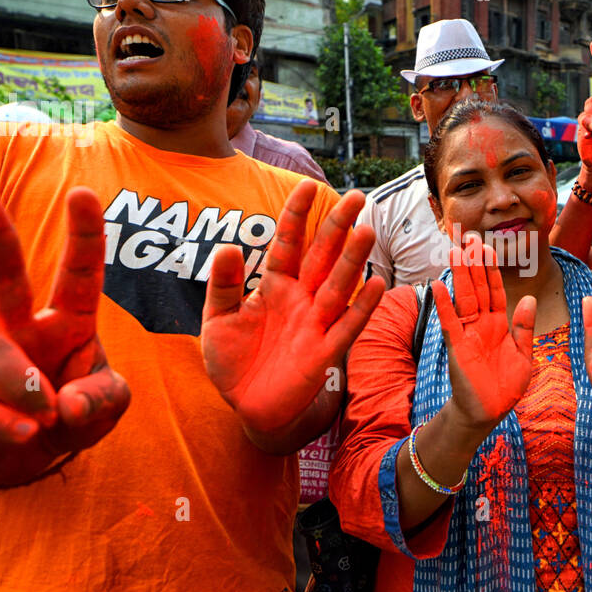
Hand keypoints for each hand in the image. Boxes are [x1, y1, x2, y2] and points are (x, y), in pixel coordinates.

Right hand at [0, 180, 130, 487]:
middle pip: (1, 276)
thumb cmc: (69, 416)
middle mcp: (20, 334)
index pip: (78, 276)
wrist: (21, 461)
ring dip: (23, 387)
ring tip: (45, 417)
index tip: (83, 194)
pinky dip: (0, 423)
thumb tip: (66, 405)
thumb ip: (102, 400)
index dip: (84, 237)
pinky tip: (22, 433)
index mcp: (67, 325)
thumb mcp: (105, 406)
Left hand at [201, 179, 383, 437]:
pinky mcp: (324, 353)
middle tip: (356, 197)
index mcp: (274, 285)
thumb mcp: (217, 320)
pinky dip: (361, 307)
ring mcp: (315, 324)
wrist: (247, 406)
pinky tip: (375, 284)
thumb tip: (229, 247)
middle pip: (322, 257)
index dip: (297, 215)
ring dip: (352, 261)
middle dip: (337, 228)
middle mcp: (300, 298)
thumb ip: (223, 285)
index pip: (288, 243)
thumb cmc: (233, 361)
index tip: (308, 184)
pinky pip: (346, 326)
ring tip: (366, 232)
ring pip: (338, 286)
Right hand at [431, 234, 534, 428]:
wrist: (488, 413)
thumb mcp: (524, 355)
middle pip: (476, 287)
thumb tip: (529, 298)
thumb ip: (525, 327)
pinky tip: (437, 286)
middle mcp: (481, 323)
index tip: (486, 245)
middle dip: (473, 263)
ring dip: (460, 275)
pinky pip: (449, 323)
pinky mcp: (456, 347)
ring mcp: (467, 333)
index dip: (490, 268)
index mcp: (498, 323)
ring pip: (463, 298)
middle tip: (468, 236)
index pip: (494, 290)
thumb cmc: (505, 386)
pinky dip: (444, 305)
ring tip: (456, 251)